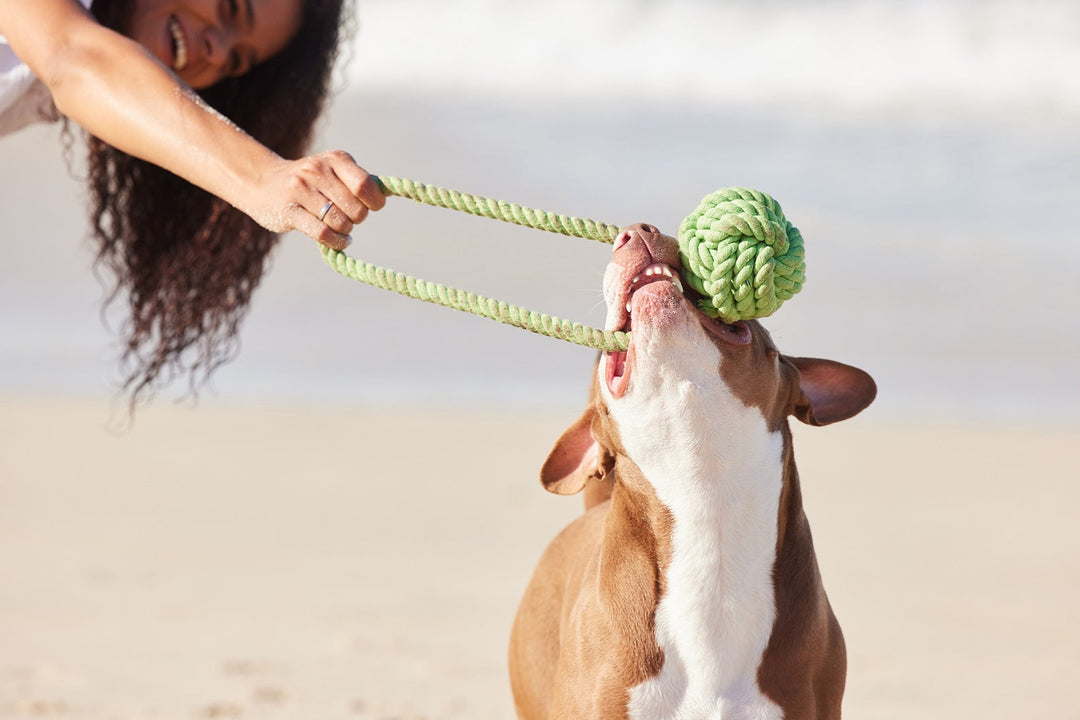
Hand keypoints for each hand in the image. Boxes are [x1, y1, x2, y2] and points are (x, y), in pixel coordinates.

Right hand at [245, 151, 385, 249]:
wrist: (262, 182)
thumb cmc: (309, 182)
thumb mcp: (332, 171)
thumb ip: (358, 181)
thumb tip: (385, 193)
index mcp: (335, 160)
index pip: (365, 184)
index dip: (374, 201)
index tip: (372, 207)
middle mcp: (317, 171)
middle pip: (356, 208)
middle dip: (358, 218)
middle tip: (349, 217)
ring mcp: (301, 190)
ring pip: (340, 223)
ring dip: (345, 231)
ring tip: (339, 227)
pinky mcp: (288, 211)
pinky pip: (323, 233)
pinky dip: (337, 242)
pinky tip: (339, 241)